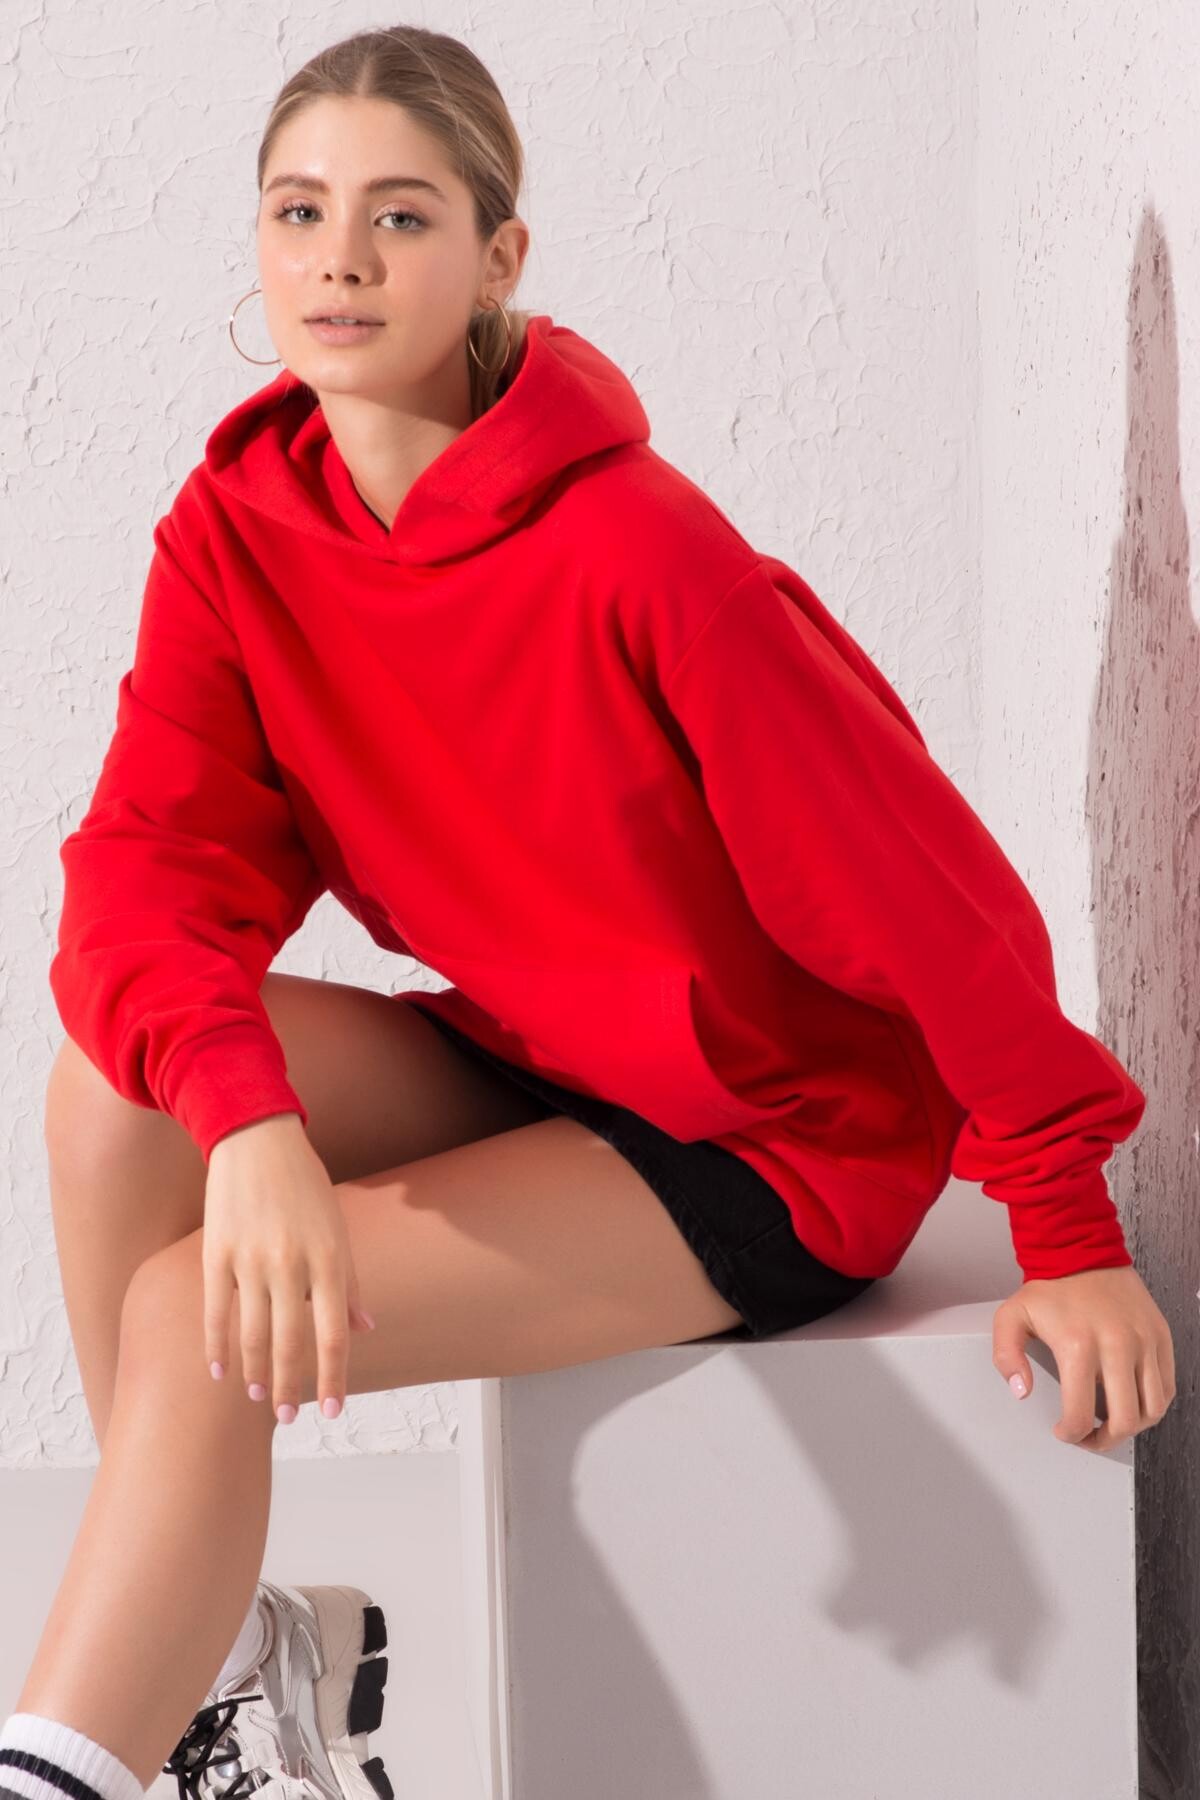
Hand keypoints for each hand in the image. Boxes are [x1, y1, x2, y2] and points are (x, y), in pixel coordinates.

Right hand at [203, 1113, 375, 1422]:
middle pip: (291, 1344)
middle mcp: (292, 1264)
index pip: (333, 1336)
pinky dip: (216, 1348)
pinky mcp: (216, 1253)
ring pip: (252, 1335)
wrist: (257, 1138)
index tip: (331, 1410)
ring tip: (258, 1397)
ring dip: (254, 1374)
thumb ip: (350, 1283)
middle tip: (290, 1417)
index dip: (333, 1378)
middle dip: (291, 1388)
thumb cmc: (305, 1186)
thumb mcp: (338, 1228)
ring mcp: (251, 1260)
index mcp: (329, 1259)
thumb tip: (366, 1329)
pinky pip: (215, 1312)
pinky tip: (219, 1372)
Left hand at [993, 1264, 1175, 1452]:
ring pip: (1153, 1409)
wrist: (1083, 1250)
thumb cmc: (1050, 1288)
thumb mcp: (1011, 1317)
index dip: (1071, 1434)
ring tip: (1112, 1423)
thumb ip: (1006, 1357)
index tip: (1065, 1432)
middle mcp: (1117, 1345)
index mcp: (1078, 1345)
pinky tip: (1133, 1402)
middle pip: (1125, 1420)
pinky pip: (1167, 1386)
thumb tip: (1021, 1391)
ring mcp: (1144, 1341)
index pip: (1080, 1413)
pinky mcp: (1160, 1336)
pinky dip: (1153, 1404)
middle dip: (1105, 1440)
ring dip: (1133, 1427)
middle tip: (1090, 1437)